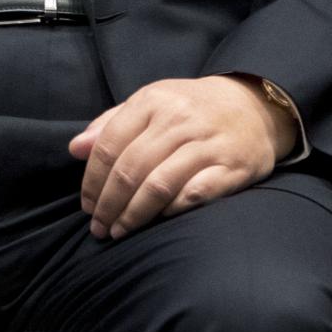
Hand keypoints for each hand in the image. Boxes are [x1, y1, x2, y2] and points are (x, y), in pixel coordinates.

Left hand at [70, 76, 297, 240]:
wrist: (256, 105)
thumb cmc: (193, 109)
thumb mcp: (152, 103)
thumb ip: (111, 124)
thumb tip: (75, 148)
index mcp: (155, 100)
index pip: (110, 145)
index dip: (92, 181)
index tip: (87, 205)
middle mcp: (180, 119)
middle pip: (130, 169)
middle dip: (108, 205)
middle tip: (99, 228)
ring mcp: (208, 143)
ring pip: (158, 185)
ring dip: (133, 215)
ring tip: (120, 231)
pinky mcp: (233, 166)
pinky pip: (194, 194)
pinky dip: (171, 211)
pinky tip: (158, 222)